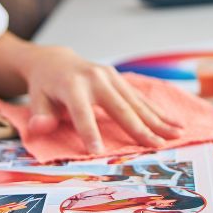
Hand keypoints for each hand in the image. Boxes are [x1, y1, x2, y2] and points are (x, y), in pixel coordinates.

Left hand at [23, 45, 183, 152]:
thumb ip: (40, 116)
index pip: (81, 111)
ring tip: (176, 135)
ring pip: (136, 102)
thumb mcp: (36, 99)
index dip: (89, 131)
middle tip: (157, 147)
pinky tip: (174, 123)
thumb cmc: (45, 87)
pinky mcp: (120, 79)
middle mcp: (95, 78)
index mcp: (72, 85)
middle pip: (119, 107)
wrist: (57, 61)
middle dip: (139, 128)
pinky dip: (158, 111)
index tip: (98, 151)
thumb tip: (40, 127)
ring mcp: (111, 76)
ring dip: (157, 120)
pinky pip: (141, 98)